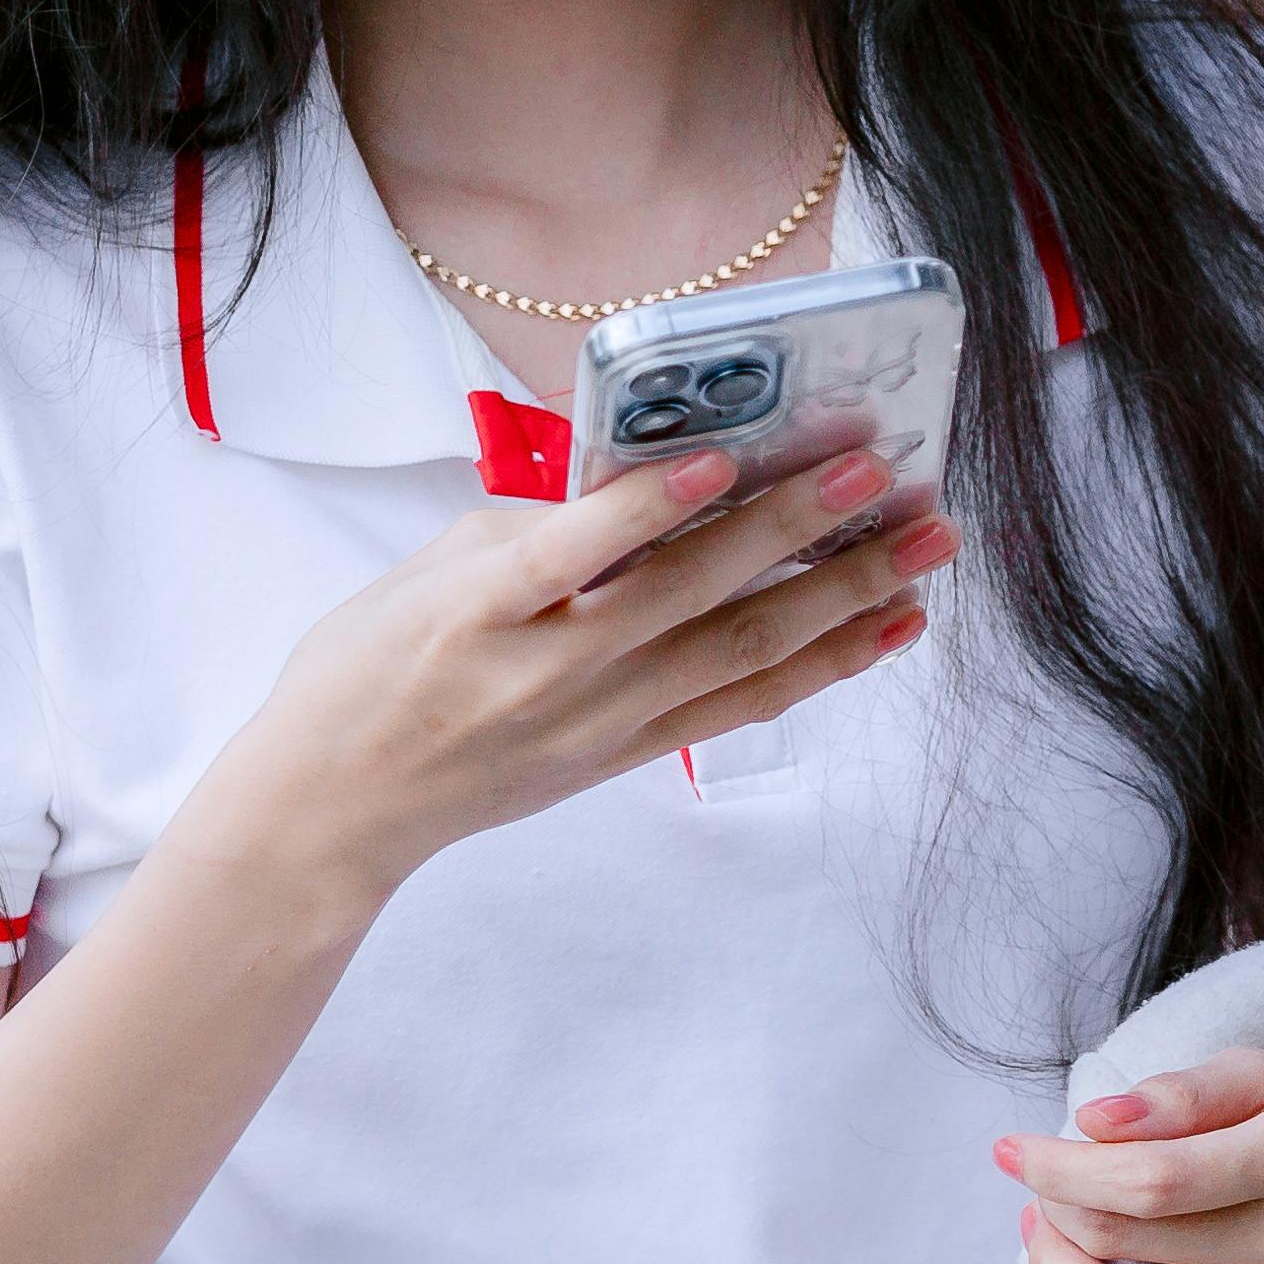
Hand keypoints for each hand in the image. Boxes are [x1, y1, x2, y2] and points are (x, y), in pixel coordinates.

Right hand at [184, 444, 954, 897]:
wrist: (338, 808)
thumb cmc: (367, 670)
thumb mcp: (424, 574)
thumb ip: (529, 529)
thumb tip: (642, 489)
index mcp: (483, 608)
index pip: (577, 549)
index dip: (652, 504)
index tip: (725, 456)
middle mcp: (553, 668)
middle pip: (691, 596)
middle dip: (795, 530)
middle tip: (882, 473)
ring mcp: (601, 719)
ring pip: (742, 653)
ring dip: (843, 594)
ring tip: (925, 544)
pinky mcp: (627, 754)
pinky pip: (742, 707)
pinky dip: (822, 666)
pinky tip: (886, 626)